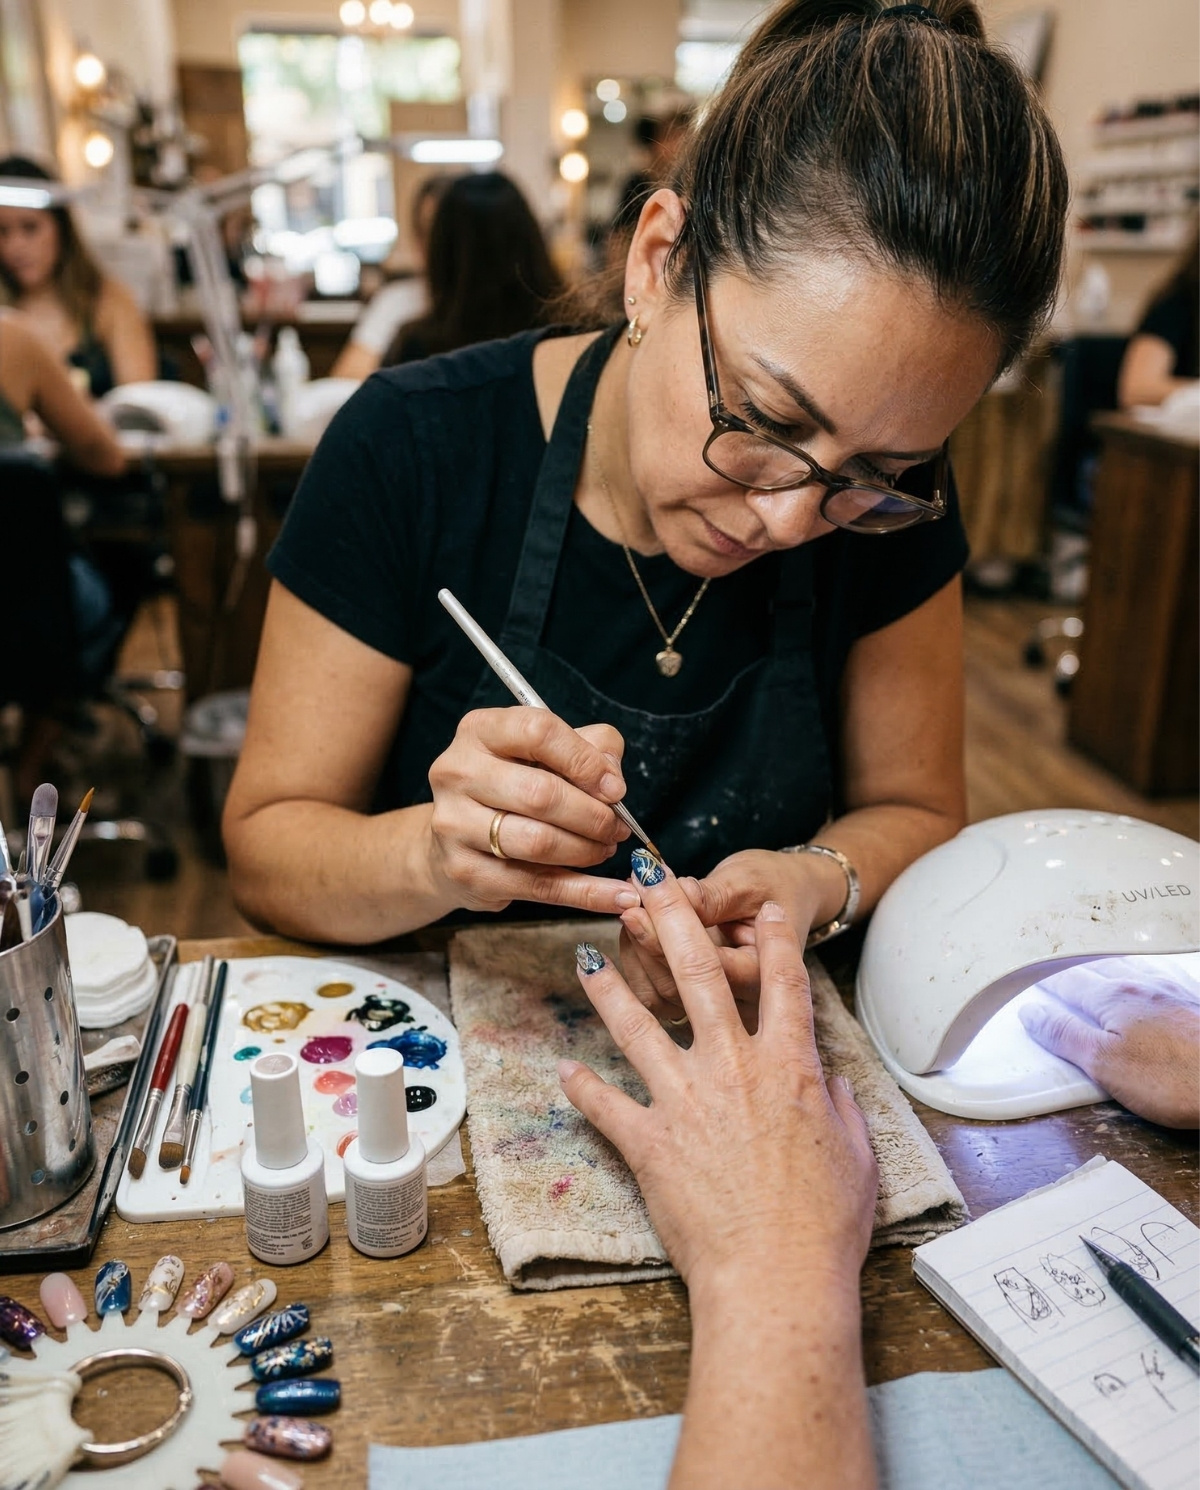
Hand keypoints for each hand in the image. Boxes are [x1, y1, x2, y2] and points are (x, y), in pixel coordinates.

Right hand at [426, 708, 640, 915]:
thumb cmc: (512, 784)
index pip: (539, 732)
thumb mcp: (548, 752)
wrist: (455, 836)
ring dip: (587, 850)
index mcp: (480, 730)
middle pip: (540, 794)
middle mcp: (458, 773)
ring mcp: (454, 824)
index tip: (614, 788)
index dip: (585, 761)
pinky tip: (617, 896)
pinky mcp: (464, 870)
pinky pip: (537, 886)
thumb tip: (612, 782)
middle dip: (593, 815)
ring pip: (538, 843)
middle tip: (617, 827)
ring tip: (605, 849)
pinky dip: (586, 893)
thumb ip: (591, 749)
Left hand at [560, 866, 877, 1293]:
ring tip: (585, 958)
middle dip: (674, 919)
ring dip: (610, 989)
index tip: (760, 907)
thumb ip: (838, 1105)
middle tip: (650, 881)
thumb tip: (826, 1080)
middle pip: (700, 976)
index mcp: (788, 1067)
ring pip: (638, 1026)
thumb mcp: (856, 1154)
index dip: (774, 940)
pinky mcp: (649, 1140)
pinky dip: (585, 1090)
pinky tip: (566, 1073)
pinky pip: (607, 1104)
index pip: (784, 986)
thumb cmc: (825, 1224)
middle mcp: (733, 1067)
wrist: (775, 1278)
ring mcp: (685, 1099)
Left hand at [617, 849, 828, 1025]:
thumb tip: (671, 894)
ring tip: (635, 907)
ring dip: (636, 950)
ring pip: (658, 995)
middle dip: (646, 940)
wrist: (788, 896)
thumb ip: (711, 895)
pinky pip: (652, 997)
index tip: (645, 892)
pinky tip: (635, 931)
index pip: (707, 962)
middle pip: (677, 986)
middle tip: (630, 902)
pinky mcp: (694, 1006)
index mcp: (763, 975)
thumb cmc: (772, 884)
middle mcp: (740, 1003)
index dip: (668, 928)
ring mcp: (715, 1011)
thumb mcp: (748, 882)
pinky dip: (635, 963)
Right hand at [1019, 959, 1199, 1128]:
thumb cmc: (1177, 1079)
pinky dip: (1143, 971)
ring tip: (1093, 962)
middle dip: (1073, 965)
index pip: (1067, 982)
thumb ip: (1064, 1035)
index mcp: (1114, 998)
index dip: (1044, 980)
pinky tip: (1149, 976)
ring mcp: (1173, 992)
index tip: (1028, 976)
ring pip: (1131, 967)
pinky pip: (1161, 975)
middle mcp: (1143, 986)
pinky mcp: (1197, 1004)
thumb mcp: (1104, 1065)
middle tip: (1055, 965)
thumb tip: (1032, 1013)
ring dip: (1107, 964)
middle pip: (1098, 967)